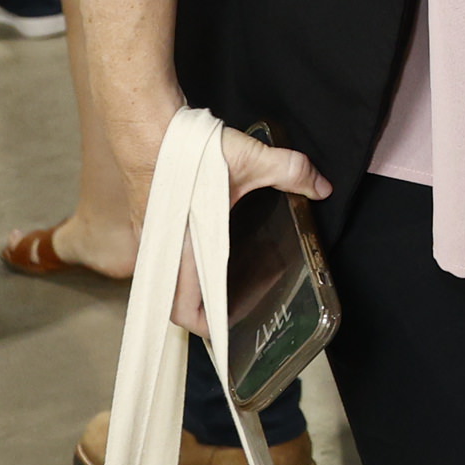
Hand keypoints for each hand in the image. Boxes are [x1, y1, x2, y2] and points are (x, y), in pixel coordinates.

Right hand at [113, 105, 327, 334]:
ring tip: (219, 288)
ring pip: (163, 281)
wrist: (143, 128)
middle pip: (171, 302)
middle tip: (227, 313)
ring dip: (185, 290)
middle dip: (196, 314)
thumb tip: (321, 188)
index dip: (204, 327)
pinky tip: (202, 253)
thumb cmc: (187, 150)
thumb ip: (291, 173)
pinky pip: (160, 259)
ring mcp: (151, 239)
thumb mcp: (250, 160)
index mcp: (185, 250)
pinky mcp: (147, 224)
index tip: (225, 336)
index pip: (183, 309)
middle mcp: (163, 252)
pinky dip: (177, 267)